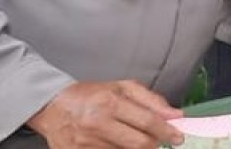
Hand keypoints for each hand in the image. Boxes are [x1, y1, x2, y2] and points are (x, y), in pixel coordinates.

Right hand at [27, 80, 182, 148]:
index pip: (147, 121)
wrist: (52, 106)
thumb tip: (175, 115)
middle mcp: (97, 124)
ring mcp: (86, 143)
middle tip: (160, 140)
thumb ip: (151, 100)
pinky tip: (118, 144)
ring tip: (133, 139)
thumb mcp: (122, 87)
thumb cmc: (90, 95)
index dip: (167, 131)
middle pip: (139, 143)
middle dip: (155, 144)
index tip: (178, 136)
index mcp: (110, 102)